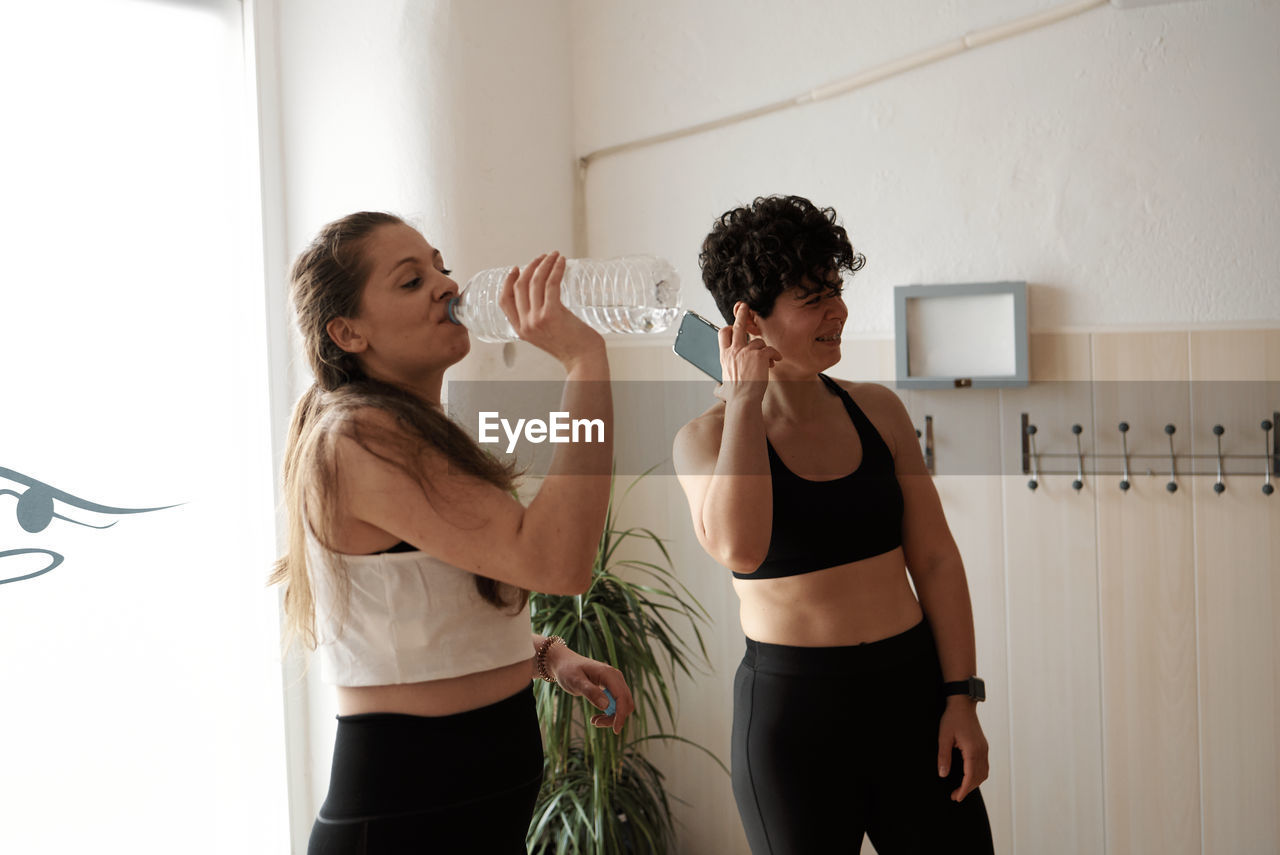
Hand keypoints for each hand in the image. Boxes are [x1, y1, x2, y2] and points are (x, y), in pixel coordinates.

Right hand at [498, 251, 604, 367]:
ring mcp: (537, 319)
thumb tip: (544, 294)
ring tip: (554, 255)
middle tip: (542, 258)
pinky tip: (561, 261)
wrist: (584, 360)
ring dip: (545, 264)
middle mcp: (525, 324)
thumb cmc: (571, 346)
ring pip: (535, 282)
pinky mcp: (552, 314)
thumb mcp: (546, 334)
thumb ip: (538, 318)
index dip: (508, 281)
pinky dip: (556, 269)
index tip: (517, 268)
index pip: (504, 300)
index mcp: (520, 330)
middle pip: (519, 286)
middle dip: (531, 266)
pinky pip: (551, 283)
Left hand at [547, 644, 634, 734]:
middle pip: (626, 703)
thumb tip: (606, 706)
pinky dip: (610, 713)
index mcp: (609, 674)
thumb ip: (590, 692)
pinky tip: (597, 716)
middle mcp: (616, 677)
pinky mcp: (612, 687)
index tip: (615, 730)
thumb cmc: (568, 671)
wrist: (565, 663)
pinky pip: (617, 704)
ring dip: (612, 717)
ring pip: (623, 705)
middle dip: (615, 717)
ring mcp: (615, 682)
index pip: (622, 697)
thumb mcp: (575, 681)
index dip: (621, 715)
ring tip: (594, 721)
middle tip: (596, 723)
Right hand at [714, 302, 780, 404]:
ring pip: (759, 341)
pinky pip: (770, 349)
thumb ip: (722, 383)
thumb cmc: (734, 396)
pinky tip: (775, 361)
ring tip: (768, 362)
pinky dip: (774, 355)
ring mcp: (746, 351)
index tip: (733, 326)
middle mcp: (734, 350)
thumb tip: (718, 390)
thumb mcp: (723, 385)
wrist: (743, 399)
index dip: (729, 328)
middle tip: (745, 306)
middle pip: (738, 325)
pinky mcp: (759, 355)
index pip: (723, 334)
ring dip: (765, 350)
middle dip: (742, 314)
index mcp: (725, 356)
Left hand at [937, 699, 989, 801]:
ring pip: (983, 772)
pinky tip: (969, 776)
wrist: (963, 704)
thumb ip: (944, 756)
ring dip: (974, 783)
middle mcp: (981, 751)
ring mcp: (984, 748)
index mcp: (972, 750)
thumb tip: (943, 774)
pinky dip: (977, 775)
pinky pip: (984, 765)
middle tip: (955, 795)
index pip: (970, 776)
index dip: (964, 789)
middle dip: (968, 788)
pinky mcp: (983, 746)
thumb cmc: (952, 718)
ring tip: (961, 788)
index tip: (957, 798)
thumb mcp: (943, 737)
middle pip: (978, 777)